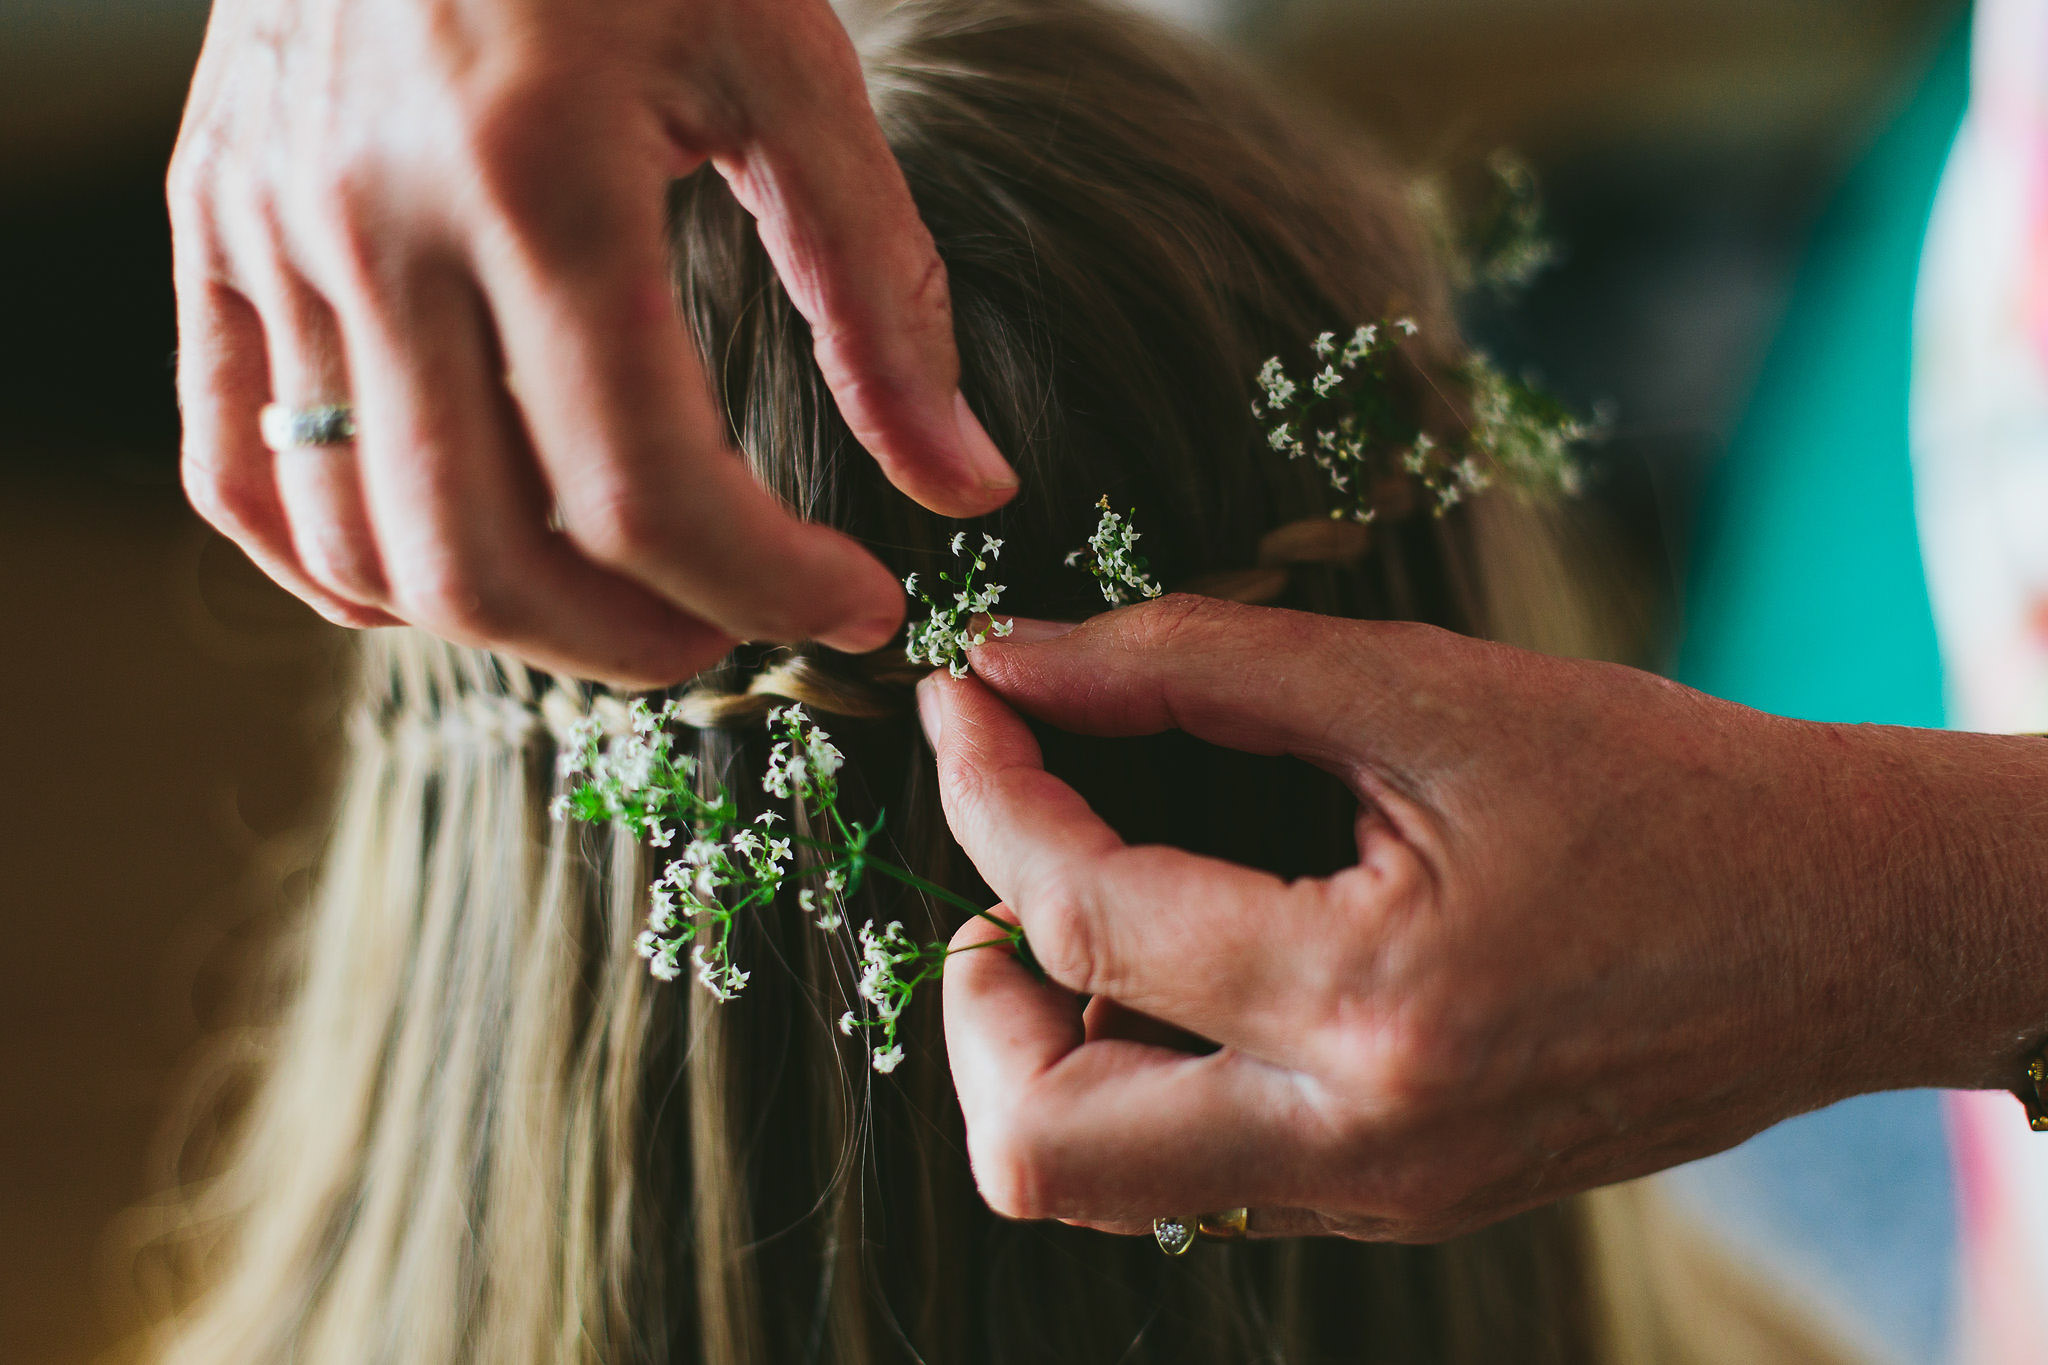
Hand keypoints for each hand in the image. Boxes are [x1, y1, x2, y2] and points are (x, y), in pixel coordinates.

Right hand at [170, 0, 1016, 684]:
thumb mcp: (789, 69)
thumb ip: (881, 292)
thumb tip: (964, 487)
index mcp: (538, 182)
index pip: (646, 493)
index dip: (772, 589)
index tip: (857, 604)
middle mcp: (375, 227)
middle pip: (483, 559)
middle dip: (640, 642)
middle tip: (736, 629)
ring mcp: (268, 236)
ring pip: (360, 547)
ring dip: (509, 626)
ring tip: (623, 601)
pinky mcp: (212, 232)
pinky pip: (238, 473)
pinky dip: (339, 568)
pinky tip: (450, 569)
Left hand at [923, 596, 2047, 1239]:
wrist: (1840, 929)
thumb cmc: (1662, 789)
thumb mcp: (1429, 692)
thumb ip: (1201, 666)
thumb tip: (1020, 659)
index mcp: (1370, 1003)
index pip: (1086, 918)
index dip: (988, 793)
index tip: (965, 699)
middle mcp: (1357, 1142)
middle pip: (1040, 1145)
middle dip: (971, 997)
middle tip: (1004, 870)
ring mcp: (1376, 1193)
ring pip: (1105, 1182)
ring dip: (1048, 1044)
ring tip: (1091, 904)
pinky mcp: (1398, 1199)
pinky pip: (1201, 1167)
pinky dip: (1143, 1070)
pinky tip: (1188, 958)